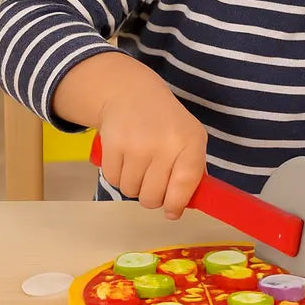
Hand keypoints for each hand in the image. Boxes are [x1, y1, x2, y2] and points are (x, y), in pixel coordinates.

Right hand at [96, 87, 207, 219]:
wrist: (132, 94)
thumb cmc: (167, 122)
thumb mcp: (190, 138)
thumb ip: (191, 170)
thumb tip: (180, 208)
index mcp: (191, 141)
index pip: (185, 184)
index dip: (176, 204)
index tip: (171, 211)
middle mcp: (165, 143)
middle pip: (153, 197)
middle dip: (152, 196)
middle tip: (152, 182)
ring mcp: (137, 145)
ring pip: (131, 191)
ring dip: (134, 185)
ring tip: (139, 165)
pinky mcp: (113, 145)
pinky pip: (113, 180)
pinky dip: (118, 175)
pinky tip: (125, 158)